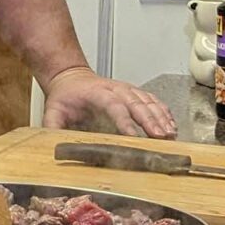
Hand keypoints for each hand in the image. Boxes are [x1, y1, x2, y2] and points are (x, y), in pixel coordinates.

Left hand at [42, 67, 176, 138]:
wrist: (71, 78)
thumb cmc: (65, 97)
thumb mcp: (53, 111)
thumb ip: (53, 127)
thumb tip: (55, 146)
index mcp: (96, 92)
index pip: (113, 105)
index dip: (124, 120)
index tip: (132, 136)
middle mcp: (115, 89)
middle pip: (136, 103)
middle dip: (149, 120)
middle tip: (160, 137)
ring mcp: (127, 90)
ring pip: (148, 101)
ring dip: (160, 117)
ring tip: (170, 134)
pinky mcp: (134, 94)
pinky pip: (153, 101)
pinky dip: (164, 112)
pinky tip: (171, 125)